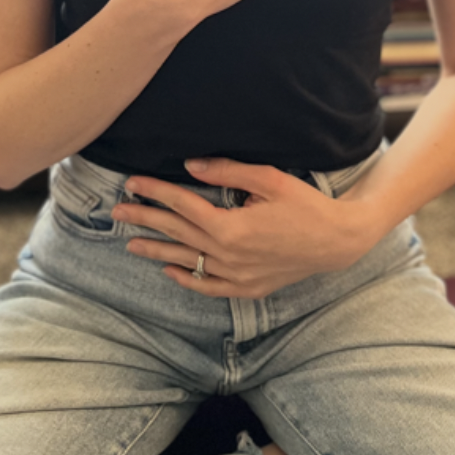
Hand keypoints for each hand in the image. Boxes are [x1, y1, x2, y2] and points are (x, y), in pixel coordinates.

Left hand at [110, 157, 376, 298]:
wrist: (337, 241)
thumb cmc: (305, 205)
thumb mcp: (269, 179)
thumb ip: (227, 172)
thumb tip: (189, 165)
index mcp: (230, 227)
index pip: (182, 205)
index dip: (155, 191)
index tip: (132, 182)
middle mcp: (228, 256)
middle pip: (177, 234)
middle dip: (145, 219)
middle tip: (117, 211)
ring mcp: (237, 276)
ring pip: (186, 263)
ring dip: (156, 251)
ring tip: (130, 244)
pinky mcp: (247, 288)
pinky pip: (208, 287)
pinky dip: (187, 280)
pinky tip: (170, 271)